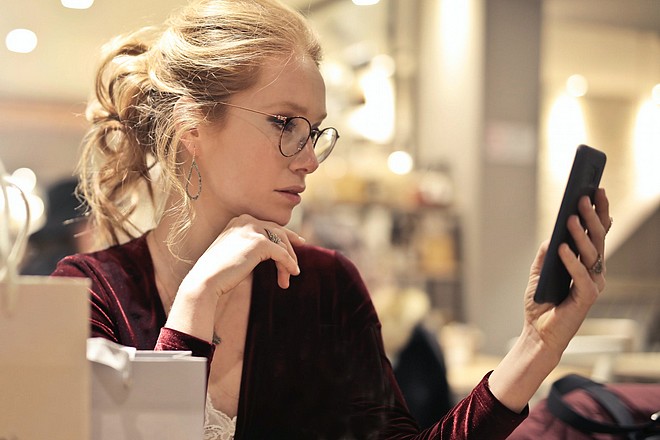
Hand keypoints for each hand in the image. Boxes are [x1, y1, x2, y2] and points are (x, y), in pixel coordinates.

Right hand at [183, 214, 304, 296]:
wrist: (205, 280)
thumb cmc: (218, 272)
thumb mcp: (235, 252)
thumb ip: (252, 247)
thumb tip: (276, 250)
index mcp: (239, 220)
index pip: (269, 226)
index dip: (286, 236)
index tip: (299, 242)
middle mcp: (246, 220)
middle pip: (279, 233)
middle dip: (289, 252)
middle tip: (295, 270)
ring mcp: (253, 230)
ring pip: (282, 244)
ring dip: (288, 262)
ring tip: (288, 278)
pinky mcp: (261, 243)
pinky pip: (282, 254)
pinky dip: (289, 264)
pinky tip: (292, 274)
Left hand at [489, 188, 610, 411]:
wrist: (537, 334)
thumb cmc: (540, 305)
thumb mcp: (539, 274)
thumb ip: (545, 255)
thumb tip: (551, 236)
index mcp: (586, 265)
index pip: (596, 235)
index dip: (599, 213)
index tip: (596, 191)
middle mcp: (594, 273)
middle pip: (598, 240)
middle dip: (593, 216)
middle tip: (584, 197)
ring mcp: (592, 285)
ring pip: (592, 254)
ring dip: (581, 235)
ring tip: (571, 218)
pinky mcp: (586, 299)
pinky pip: (581, 276)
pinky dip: (571, 262)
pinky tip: (561, 248)